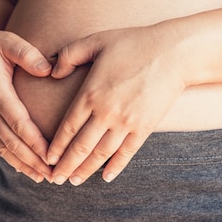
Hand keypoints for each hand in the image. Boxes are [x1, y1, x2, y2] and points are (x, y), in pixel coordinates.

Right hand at [0, 26, 53, 182]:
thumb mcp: (8, 41)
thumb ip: (28, 54)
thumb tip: (49, 70)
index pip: (18, 122)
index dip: (35, 142)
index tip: (52, 156)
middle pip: (12, 141)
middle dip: (33, 160)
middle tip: (54, 174)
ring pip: (3, 146)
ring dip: (23, 164)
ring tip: (43, 177)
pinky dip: (10, 157)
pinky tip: (25, 167)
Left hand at [47, 25, 185, 184]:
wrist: (174, 52)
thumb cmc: (132, 42)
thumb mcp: (95, 41)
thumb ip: (68, 55)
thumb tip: (51, 72)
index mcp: (90, 93)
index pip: (67, 127)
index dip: (56, 147)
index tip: (47, 159)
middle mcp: (106, 112)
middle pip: (81, 147)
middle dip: (66, 166)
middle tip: (55, 180)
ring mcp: (126, 122)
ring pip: (101, 154)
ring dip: (86, 170)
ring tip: (75, 181)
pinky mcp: (145, 127)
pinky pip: (127, 153)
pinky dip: (116, 167)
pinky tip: (106, 177)